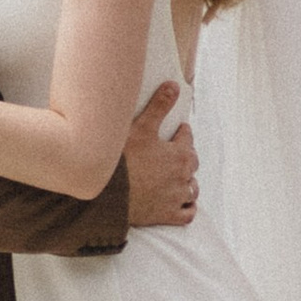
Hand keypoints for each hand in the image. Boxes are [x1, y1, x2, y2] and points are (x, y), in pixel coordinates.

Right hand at [125, 87, 198, 229]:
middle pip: (191, 163)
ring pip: (191, 188)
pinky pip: (187, 213)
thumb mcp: (141, 127)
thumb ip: (159, 106)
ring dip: (187, 181)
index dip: (181, 132)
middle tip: (175, 152)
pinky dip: (187, 206)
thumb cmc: (123, 160)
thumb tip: (174, 86)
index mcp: (180, 154)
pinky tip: (182, 202)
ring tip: (178, 177)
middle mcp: (183, 176)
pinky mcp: (168, 215)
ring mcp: (177, 197)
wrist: (108, 194)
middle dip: (185, 156)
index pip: (187, 138)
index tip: (178, 130)